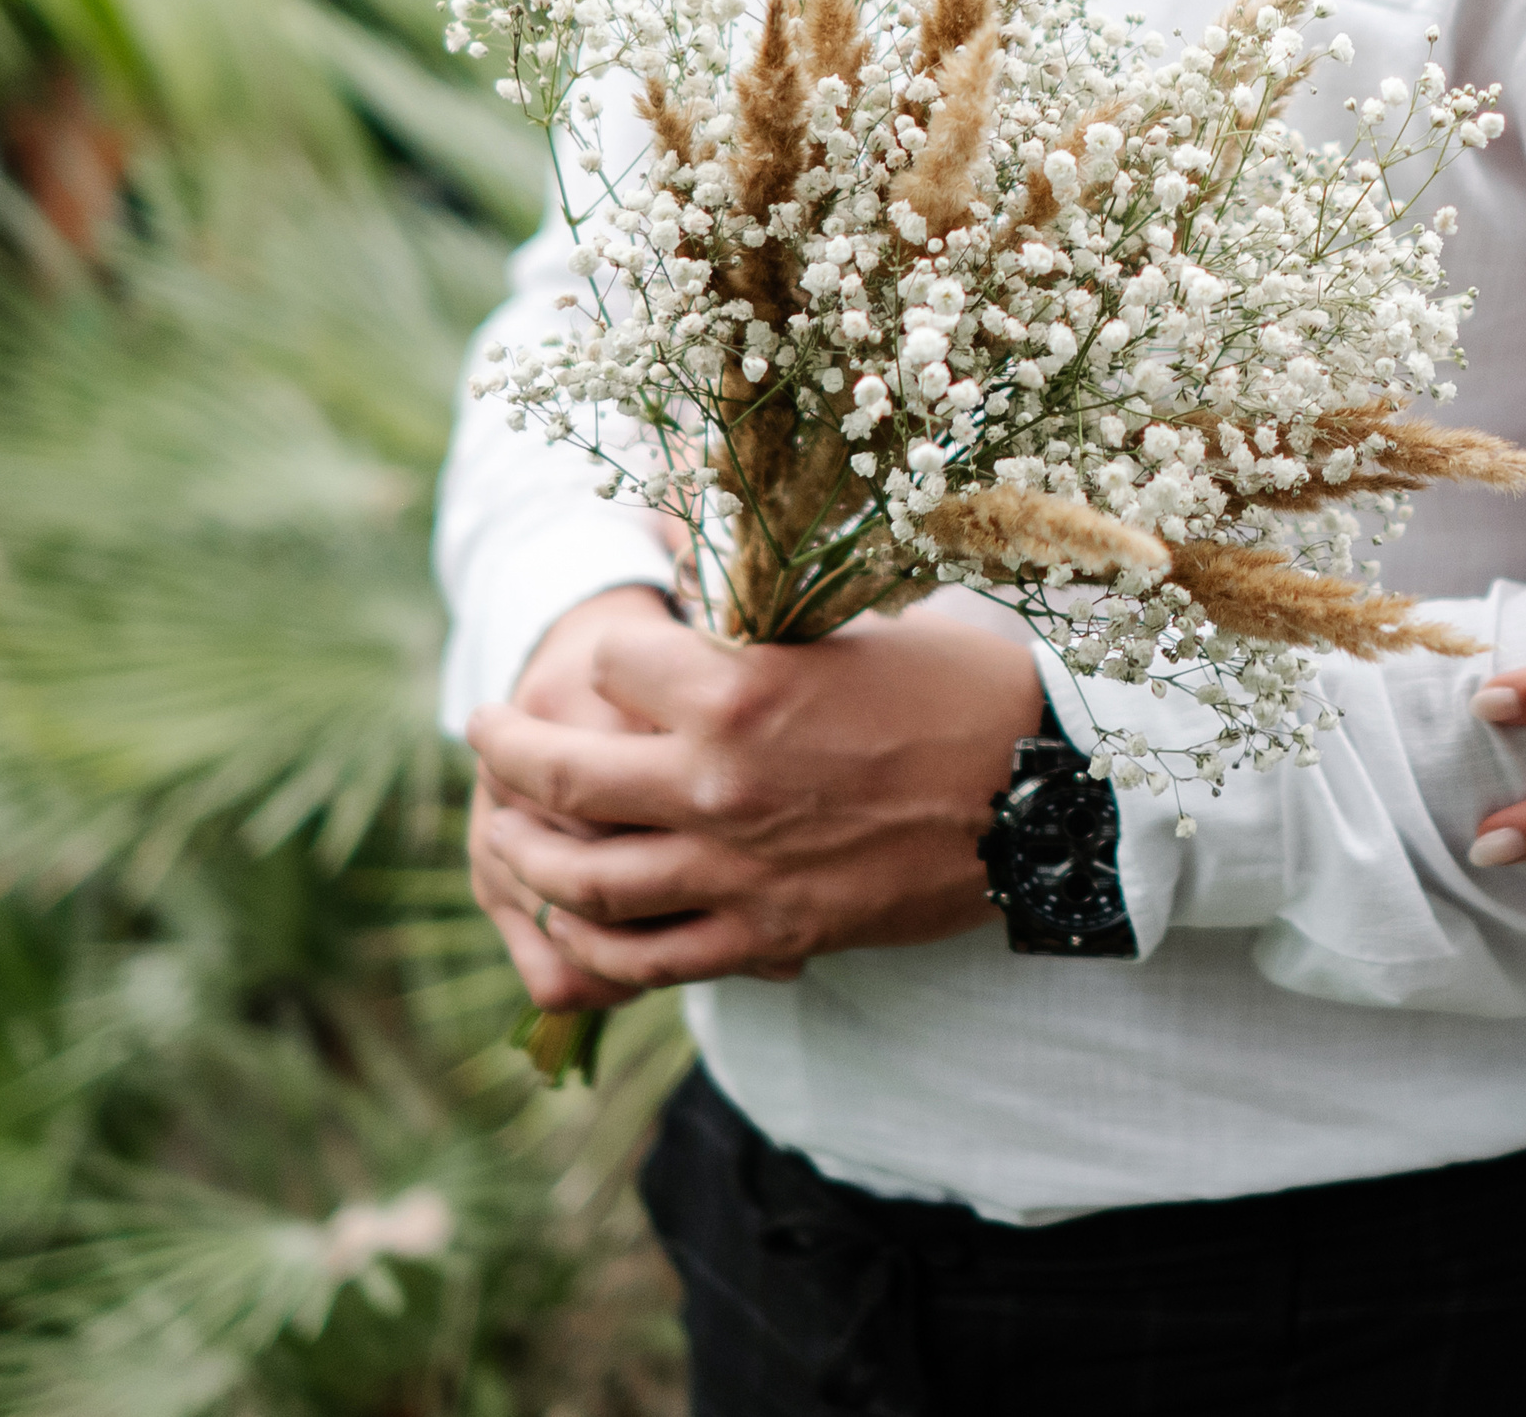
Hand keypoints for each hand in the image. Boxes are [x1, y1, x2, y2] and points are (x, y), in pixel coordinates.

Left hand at [466, 606, 1038, 988]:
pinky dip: (592, 943)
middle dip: (504, 750)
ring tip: (507, 828)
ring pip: (581, 879)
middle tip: (484, 730)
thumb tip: (685, 568)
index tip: (608, 653)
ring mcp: (735, 870)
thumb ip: (751, 626)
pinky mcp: (764, 933)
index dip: (605, 653)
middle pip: (561, 776)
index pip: (608, 664)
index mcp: (738, 689)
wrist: (1041, 796)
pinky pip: (645, 957)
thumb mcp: (846, 626)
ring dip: (525, 852)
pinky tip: (571, 920)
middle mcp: (718, 783)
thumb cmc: (955, 692)